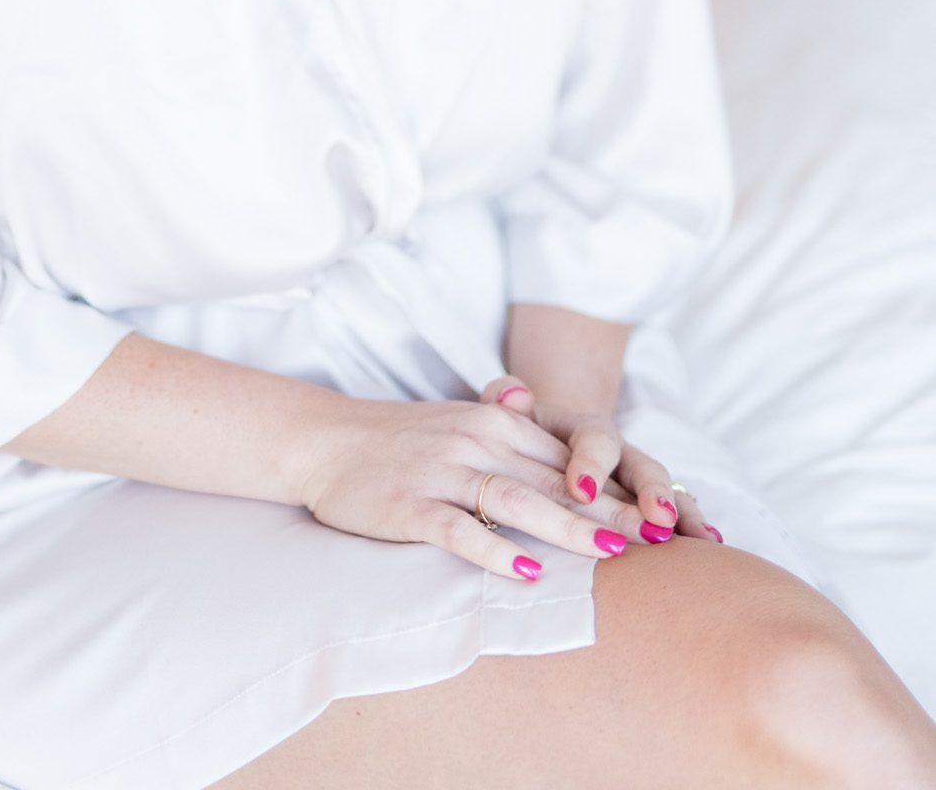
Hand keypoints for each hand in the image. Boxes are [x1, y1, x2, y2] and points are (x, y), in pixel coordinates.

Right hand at [292, 393, 638, 582]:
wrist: (324, 438)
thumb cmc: (397, 437)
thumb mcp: (458, 418)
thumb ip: (508, 420)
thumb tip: (544, 412)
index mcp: (493, 421)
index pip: (566, 458)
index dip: (614, 488)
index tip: (659, 517)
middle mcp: (474, 441)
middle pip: (553, 480)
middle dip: (608, 510)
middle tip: (658, 540)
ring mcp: (441, 473)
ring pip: (515, 501)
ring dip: (566, 527)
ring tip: (612, 552)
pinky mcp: (409, 507)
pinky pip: (458, 530)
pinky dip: (494, 551)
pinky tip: (526, 571)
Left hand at [479, 376, 723, 544]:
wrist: (550, 444)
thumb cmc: (523, 434)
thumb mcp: (508, 413)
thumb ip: (505, 396)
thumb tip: (514, 393)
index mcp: (584, 430)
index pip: (593, 441)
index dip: (590, 464)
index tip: (580, 491)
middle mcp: (620, 454)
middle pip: (642, 466)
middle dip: (652, 492)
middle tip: (659, 519)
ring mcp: (637, 481)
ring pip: (666, 491)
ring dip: (683, 513)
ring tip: (702, 539)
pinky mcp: (648, 507)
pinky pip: (675, 515)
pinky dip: (693, 528)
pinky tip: (709, 546)